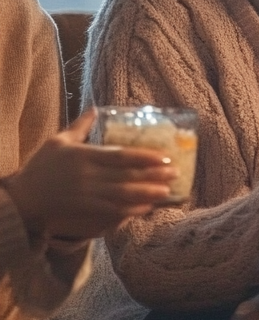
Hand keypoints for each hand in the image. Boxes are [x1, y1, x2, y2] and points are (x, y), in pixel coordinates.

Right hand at [3, 111, 177, 240]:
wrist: (23, 199)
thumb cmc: (40, 168)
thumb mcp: (58, 141)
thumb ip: (79, 126)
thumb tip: (95, 108)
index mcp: (85, 156)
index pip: (121, 156)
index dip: (144, 157)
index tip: (164, 157)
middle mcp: (89, 176)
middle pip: (127, 176)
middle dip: (153, 176)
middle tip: (175, 173)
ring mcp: (88, 195)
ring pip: (123, 195)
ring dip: (147, 194)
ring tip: (166, 192)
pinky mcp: (85, 210)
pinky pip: (112, 211)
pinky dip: (131, 210)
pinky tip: (145, 209)